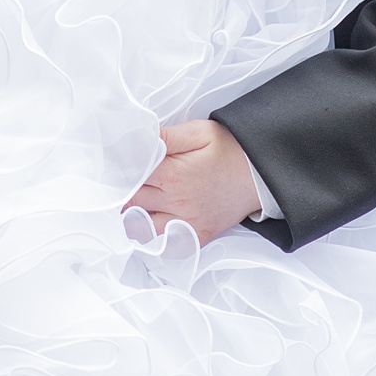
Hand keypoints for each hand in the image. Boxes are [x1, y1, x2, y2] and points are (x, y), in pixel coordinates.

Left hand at [127, 119, 263, 243]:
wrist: (263, 174)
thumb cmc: (230, 149)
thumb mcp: (199, 132)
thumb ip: (165, 137)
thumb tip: (137, 139)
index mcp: (173, 175)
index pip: (127, 174)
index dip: (117, 167)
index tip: (111, 162)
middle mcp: (176, 203)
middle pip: (130, 199)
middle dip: (122, 188)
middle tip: (118, 178)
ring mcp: (186, 223)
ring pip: (140, 224)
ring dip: (132, 212)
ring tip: (133, 198)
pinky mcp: (196, 236)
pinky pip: (163, 243)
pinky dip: (151, 234)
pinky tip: (149, 220)